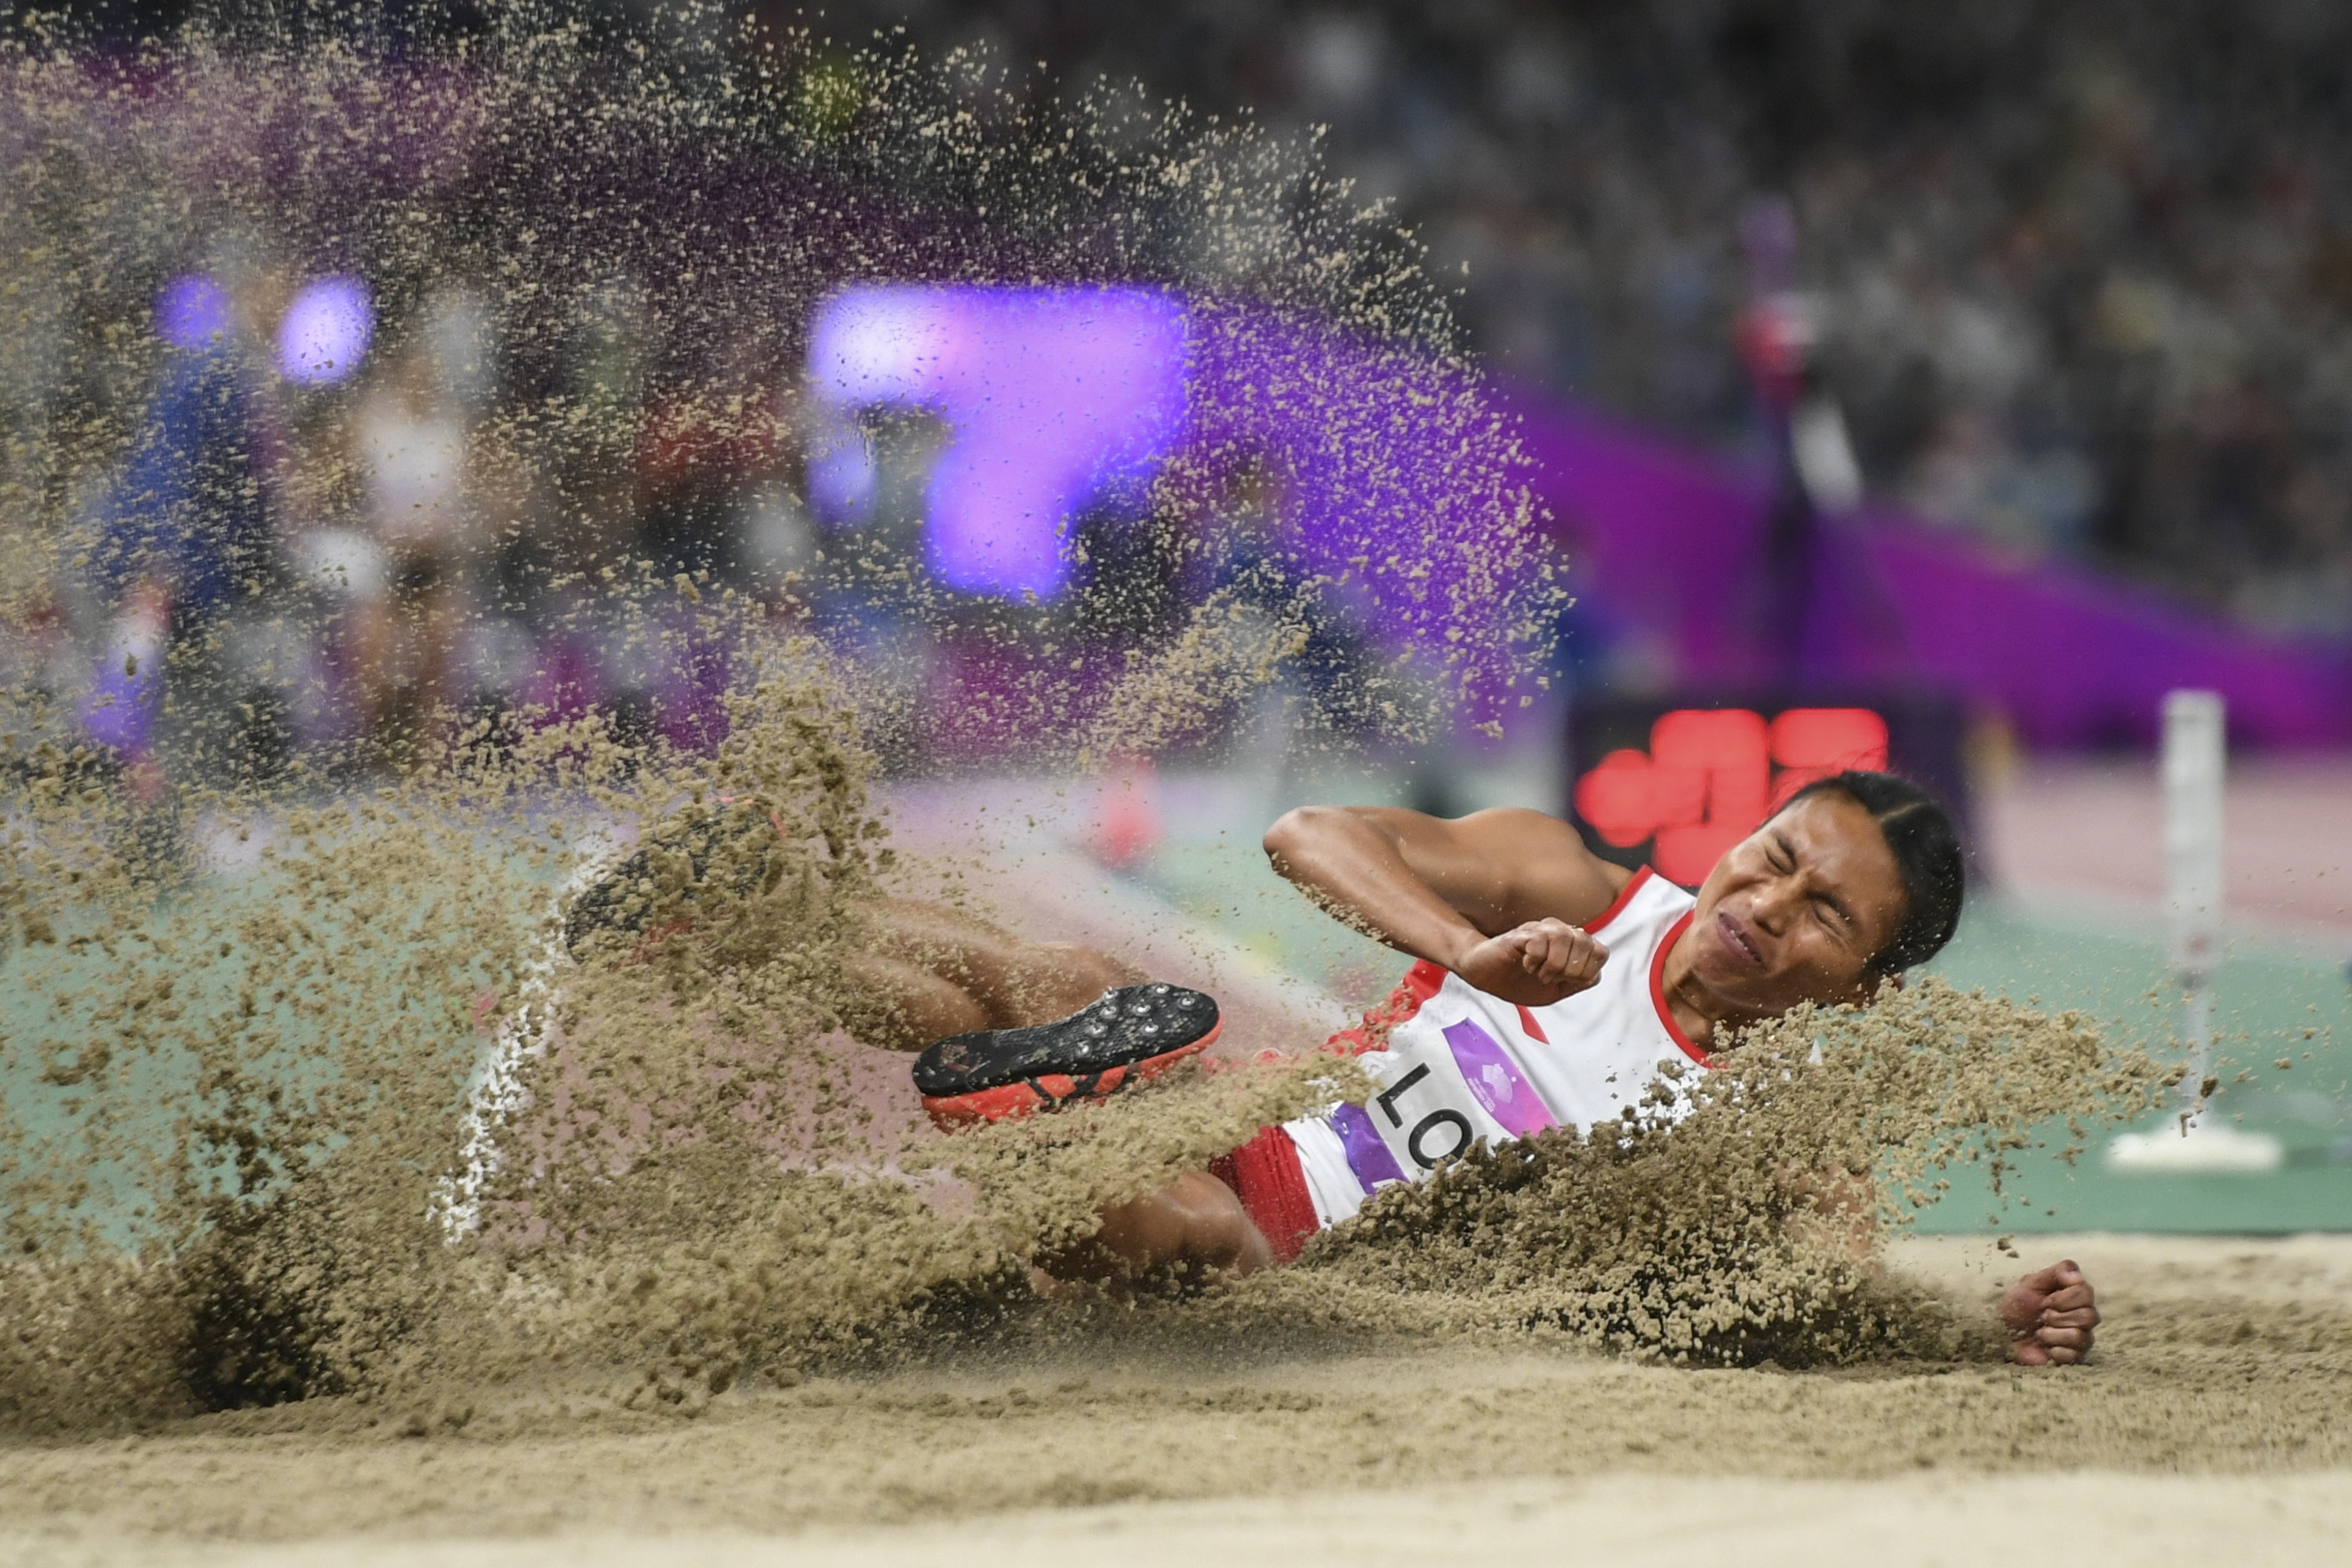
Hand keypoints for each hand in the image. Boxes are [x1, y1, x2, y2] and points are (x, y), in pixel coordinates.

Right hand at [1453, 918, 1608, 1006]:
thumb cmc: (1516, 981)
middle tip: (1551, 978)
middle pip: (1586, 944)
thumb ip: (1577, 983)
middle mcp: (1558, 932)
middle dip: (1571, 970)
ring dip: (1554, 964)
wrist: (1483, 976)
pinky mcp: (1520, 935)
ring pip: (1565, 937)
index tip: (1567, 982)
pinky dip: (1536, 960)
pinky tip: (1526, 965)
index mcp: (1569, 946)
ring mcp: (1539, 931)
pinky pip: (1539, 941)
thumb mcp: (1554, 991)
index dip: (1588, 972)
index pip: (1601, 952)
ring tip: (1539, 973)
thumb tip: (1593, 975)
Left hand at [2000, 1259, 2098, 1365]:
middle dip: (2057, 1316)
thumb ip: (2056, 1272)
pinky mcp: (2076, 1357)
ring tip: (2040, 1332)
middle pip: (2089, 1316)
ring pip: (2080, 1336)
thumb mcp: (2031, 1283)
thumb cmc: (2017, 1306)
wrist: (2003, 1334)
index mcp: (2076, 1295)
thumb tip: (2075, 1275)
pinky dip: (2053, 1350)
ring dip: (2052, 1334)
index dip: (2064, 1298)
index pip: (2087, 1292)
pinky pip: (2074, 1355)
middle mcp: (2085, 1315)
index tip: (2046, 1300)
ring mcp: (2083, 1337)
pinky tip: (2045, 1347)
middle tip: (2042, 1317)